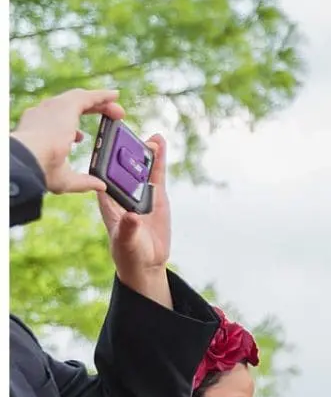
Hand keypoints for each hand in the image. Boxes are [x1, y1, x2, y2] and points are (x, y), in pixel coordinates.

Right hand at [10, 87, 122, 193]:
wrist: (30, 156)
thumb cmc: (40, 169)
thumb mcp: (65, 179)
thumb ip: (83, 182)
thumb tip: (100, 185)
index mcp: (38, 133)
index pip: (55, 126)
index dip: (69, 130)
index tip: (79, 137)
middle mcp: (43, 117)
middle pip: (71, 109)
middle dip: (91, 112)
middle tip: (110, 119)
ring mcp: (54, 109)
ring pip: (81, 100)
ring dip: (100, 103)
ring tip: (117, 110)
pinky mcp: (67, 105)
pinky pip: (87, 96)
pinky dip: (101, 95)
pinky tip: (114, 96)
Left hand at [97, 135, 171, 287]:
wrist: (146, 261)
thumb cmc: (129, 253)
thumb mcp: (126, 242)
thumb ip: (128, 229)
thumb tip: (132, 216)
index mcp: (109, 202)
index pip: (103, 176)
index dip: (104, 159)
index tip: (106, 143)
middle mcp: (123, 194)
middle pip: (123, 167)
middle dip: (125, 150)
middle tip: (130, 135)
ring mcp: (140, 193)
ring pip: (140, 168)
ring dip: (144, 152)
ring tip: (151, 137)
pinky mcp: (156, 196)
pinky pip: (157, 175)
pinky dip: (159, 161)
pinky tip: (160, 145)